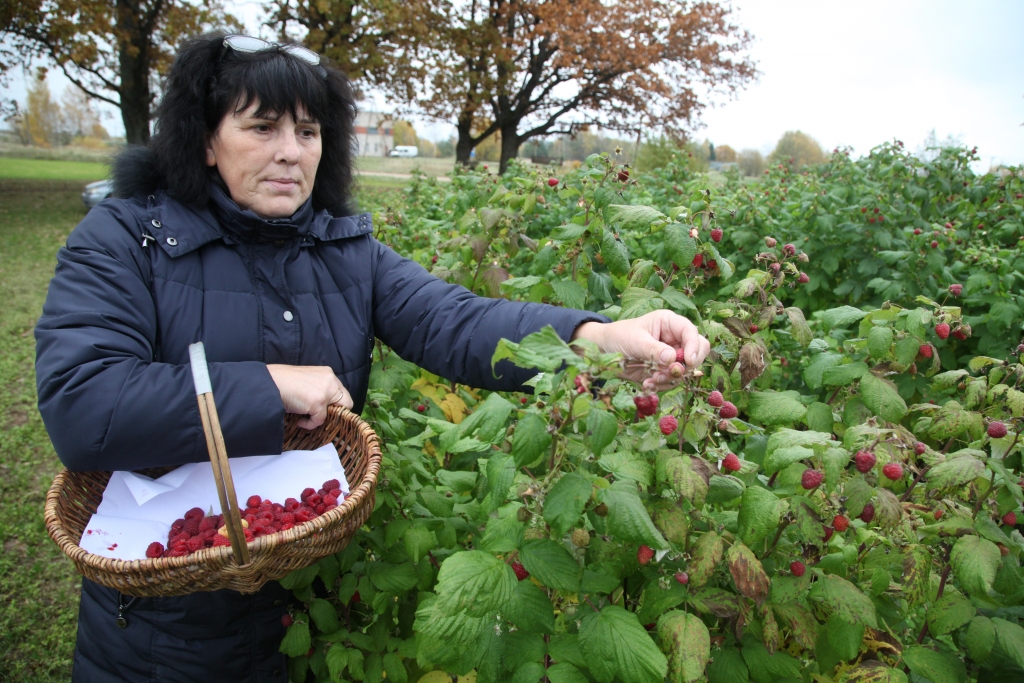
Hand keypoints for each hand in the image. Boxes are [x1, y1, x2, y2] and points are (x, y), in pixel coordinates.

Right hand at [266, 364, 352, 428]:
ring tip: (304, 416)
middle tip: (317, 415)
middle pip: (346, 403)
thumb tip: (327, 407)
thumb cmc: (283, 383)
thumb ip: (320, 390)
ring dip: (320, 418)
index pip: (342, 393)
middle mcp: (330, 380)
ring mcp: (325, 391)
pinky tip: (299, 420)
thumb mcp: (307, 382)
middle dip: (334, 412)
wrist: (267, 383)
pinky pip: (319, 420)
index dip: (336, 405)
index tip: (325, 411)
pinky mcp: (317, 402)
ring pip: (334, 413)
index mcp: (327, 373)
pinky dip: (310, 424)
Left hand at [571, 311, 710, 389]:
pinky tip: (648, 384)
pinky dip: (662, 384)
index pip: (691, 332)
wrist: (604, 351)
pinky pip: (673, 379)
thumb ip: (654, 350)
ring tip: (652, 380)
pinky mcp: (664, 369)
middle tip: (672, 373)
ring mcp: (671, 355)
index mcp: (669, 323)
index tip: (688, 362)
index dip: (694, 347)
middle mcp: (674, 338)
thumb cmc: (618, 337)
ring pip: (686, 369)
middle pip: (698, 351)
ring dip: (672, 378)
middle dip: (687, 365)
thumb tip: (673, 359)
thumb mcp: (635, 341)